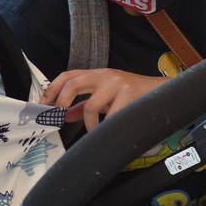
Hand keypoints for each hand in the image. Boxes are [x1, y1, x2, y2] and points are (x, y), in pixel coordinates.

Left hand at [41, 69, 165, 129]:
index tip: (42, 105)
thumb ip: (84, 106)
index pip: (68, 75)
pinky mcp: (129, 95)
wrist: (162, 93)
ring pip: (91, 105)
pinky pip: (109, 118)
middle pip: (73, 83)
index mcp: (97, 74)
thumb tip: (65, 115)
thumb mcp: (106, 98)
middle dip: (61, 102)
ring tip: (94, 130)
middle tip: (58, 118)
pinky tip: (108, 131)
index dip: (52, 89)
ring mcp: (117, 83)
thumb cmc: (132, 97)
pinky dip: (105, 128)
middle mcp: (105, 75)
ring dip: (89, 124)